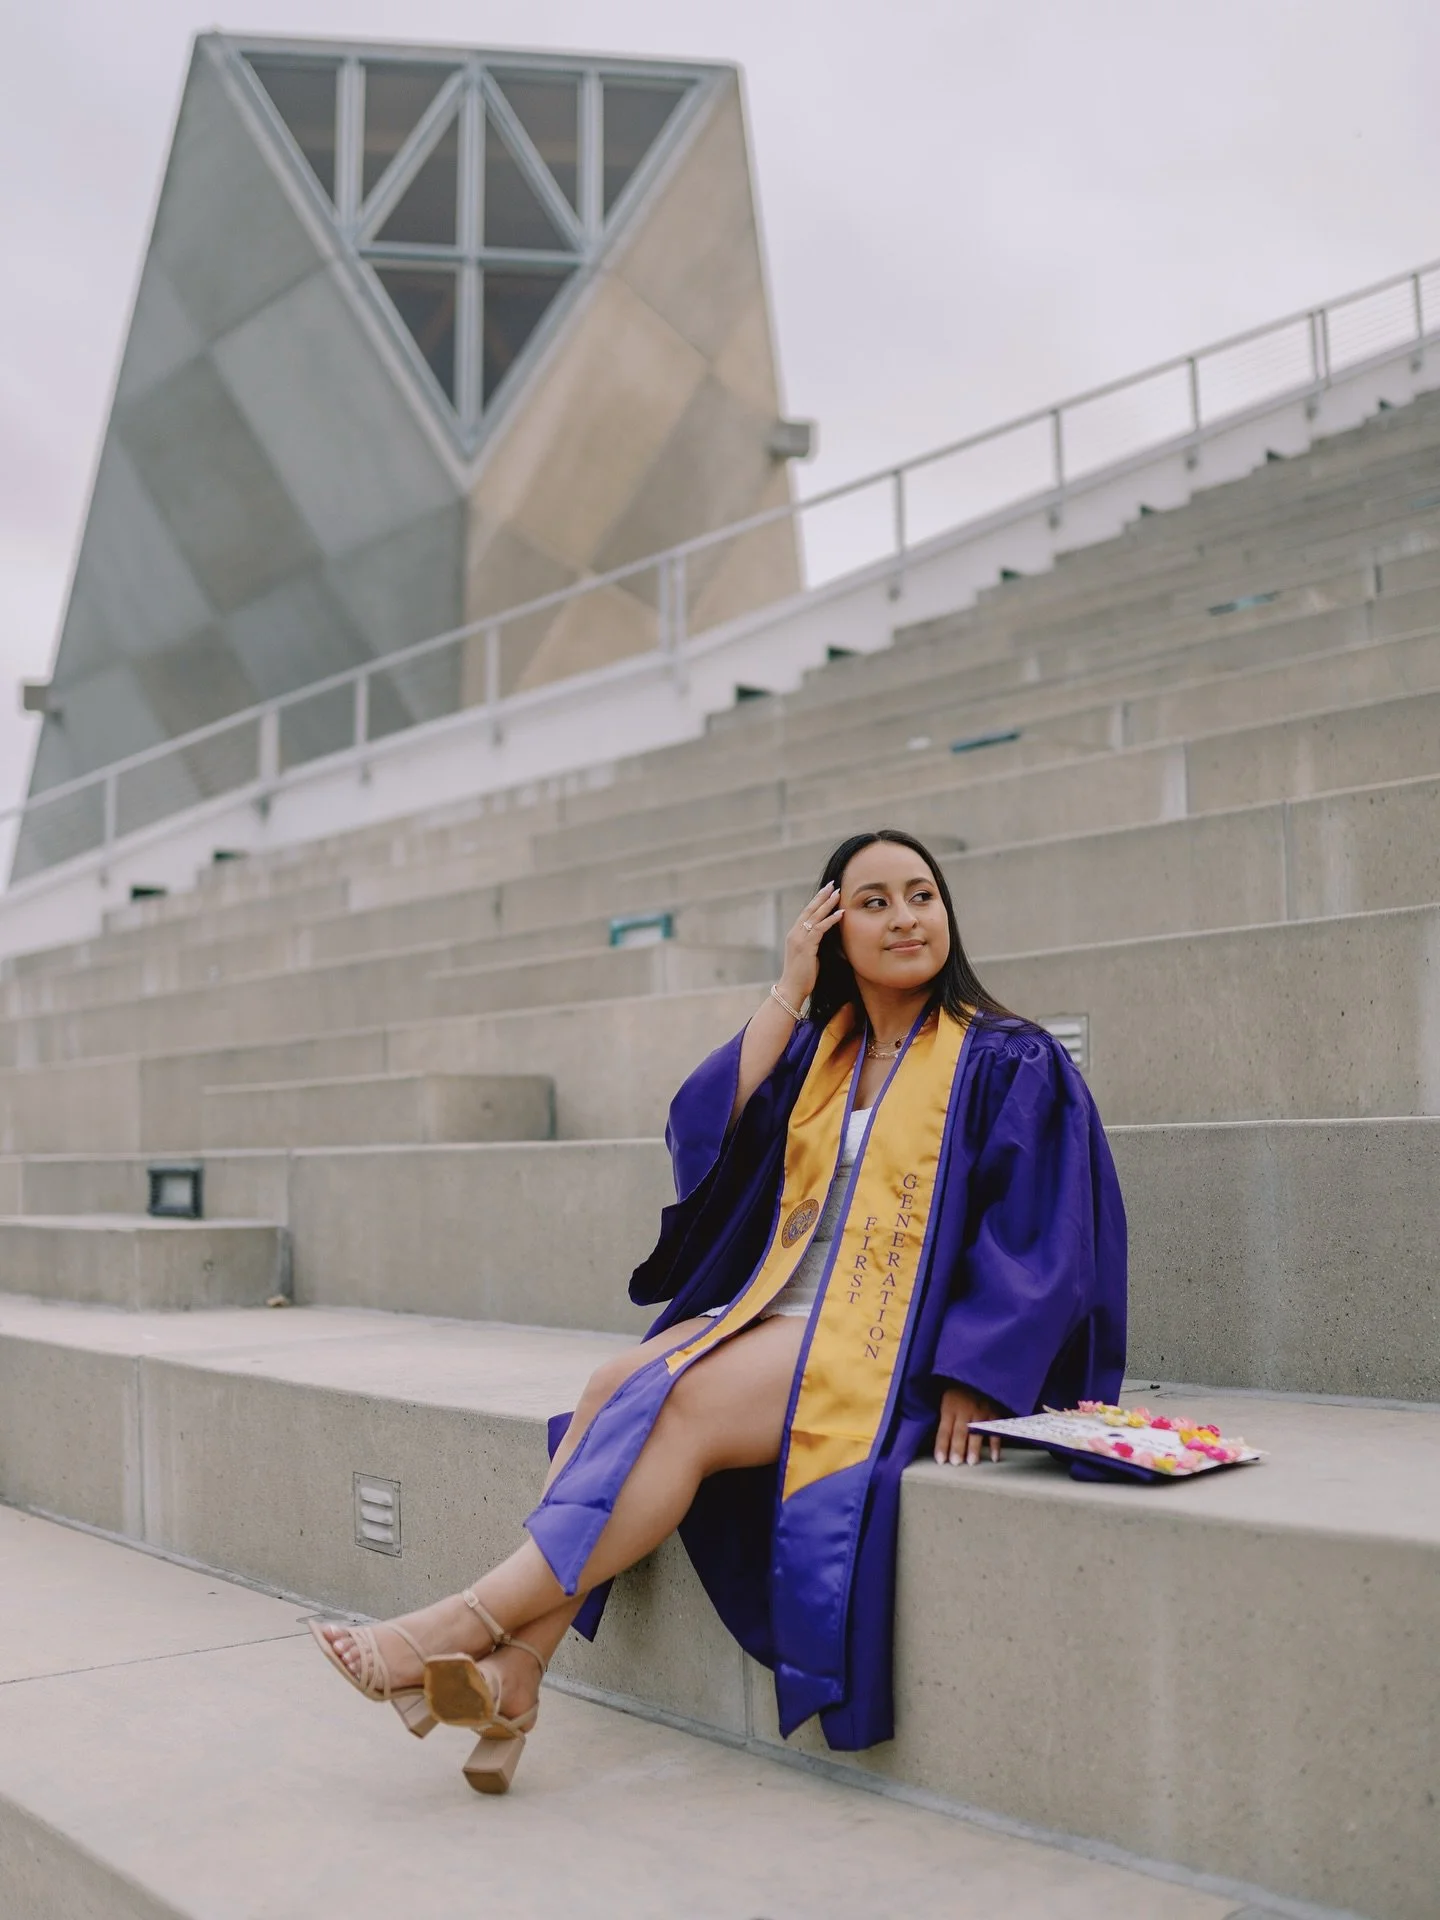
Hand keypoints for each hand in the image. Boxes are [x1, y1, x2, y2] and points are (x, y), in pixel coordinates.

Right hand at [779, 882, 844, 1006]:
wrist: (791, 989)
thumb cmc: (802, 976)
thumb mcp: (809, 955)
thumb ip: (815, 943)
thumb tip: (827, 937)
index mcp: (795, 934)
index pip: (806, 913)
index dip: (817, 901)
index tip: (827, 891)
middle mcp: (795, 933)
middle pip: (809, 910)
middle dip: (821, 896)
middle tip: (832, 884)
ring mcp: (799, 939)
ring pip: (814, 916)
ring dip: (827, 904)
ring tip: (838, 893)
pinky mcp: (805, 947)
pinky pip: (819, 929)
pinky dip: (830, 920)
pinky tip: (840, 913)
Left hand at [935, 1385, 1003, 1465]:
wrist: (979, 1373)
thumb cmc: (958, 1390)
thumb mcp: (945, 1398)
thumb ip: (943, 1416)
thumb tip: (936, 1439)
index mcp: (950, 1407)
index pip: (944, 1429)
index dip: (942, 1445)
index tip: (940, 1460)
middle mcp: (965, 1410)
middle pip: (960, 1432)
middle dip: (957, 1448)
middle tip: (956, 1463)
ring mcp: (981, 1412)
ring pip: (977, 1432)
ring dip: (974, 1447)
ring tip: (971, 1462)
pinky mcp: (995, 1413)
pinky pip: (995, 1430)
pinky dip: (996, 1444)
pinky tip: (994, 1458)